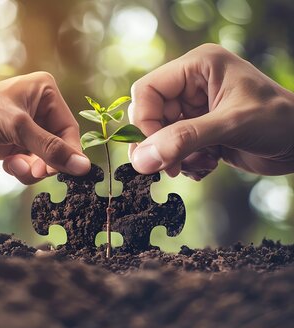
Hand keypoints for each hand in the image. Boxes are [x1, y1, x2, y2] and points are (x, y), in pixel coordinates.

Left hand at [0, 72, 90, 183]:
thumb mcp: (18, 127)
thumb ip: (51, 148)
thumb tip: (84, 167)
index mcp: (48, 95)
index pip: (70, 131)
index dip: (69, 153)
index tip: (64, 171)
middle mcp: (44, 111)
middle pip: (61, 147)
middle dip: (46, 163)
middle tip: (33, 171)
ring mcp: (33, 130)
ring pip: (48, 160)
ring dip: (33, 169)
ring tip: (14, 164)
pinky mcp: (22, 144)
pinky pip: (34, 165)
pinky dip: (23, 170)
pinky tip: (8, 163)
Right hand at [129, 43, 293, 179]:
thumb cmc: (278, 121)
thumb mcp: (229, 125)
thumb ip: (183, 140)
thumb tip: (141, 160)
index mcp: (197, 67)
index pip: (147, 91)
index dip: (145, 122)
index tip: (154, 151)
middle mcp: (191, 87)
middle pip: (151, 117)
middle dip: (161, 145)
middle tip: (173, 168)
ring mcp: (194, 111)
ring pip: (161, 138)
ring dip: (177, 158)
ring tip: (203, 162)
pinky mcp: (198, 133)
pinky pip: (175, 150)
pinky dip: (187, 164)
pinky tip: (209, 164)